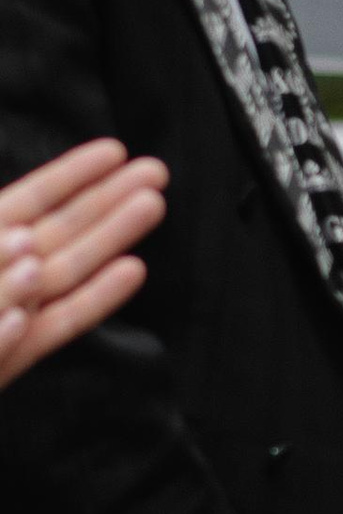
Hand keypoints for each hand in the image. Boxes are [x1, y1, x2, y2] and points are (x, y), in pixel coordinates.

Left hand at [0, 137, 165, 389]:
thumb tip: (19, 239)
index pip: (23, 203)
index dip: (66, 176)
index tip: (113, 150)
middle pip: (53, 235)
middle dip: (105, 203)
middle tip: (157, 175)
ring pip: (62, 274)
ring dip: (108, 239)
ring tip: (152, 208)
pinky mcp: (5, 363)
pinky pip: (52, 330)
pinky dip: (90, 304)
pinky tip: (130, 274)